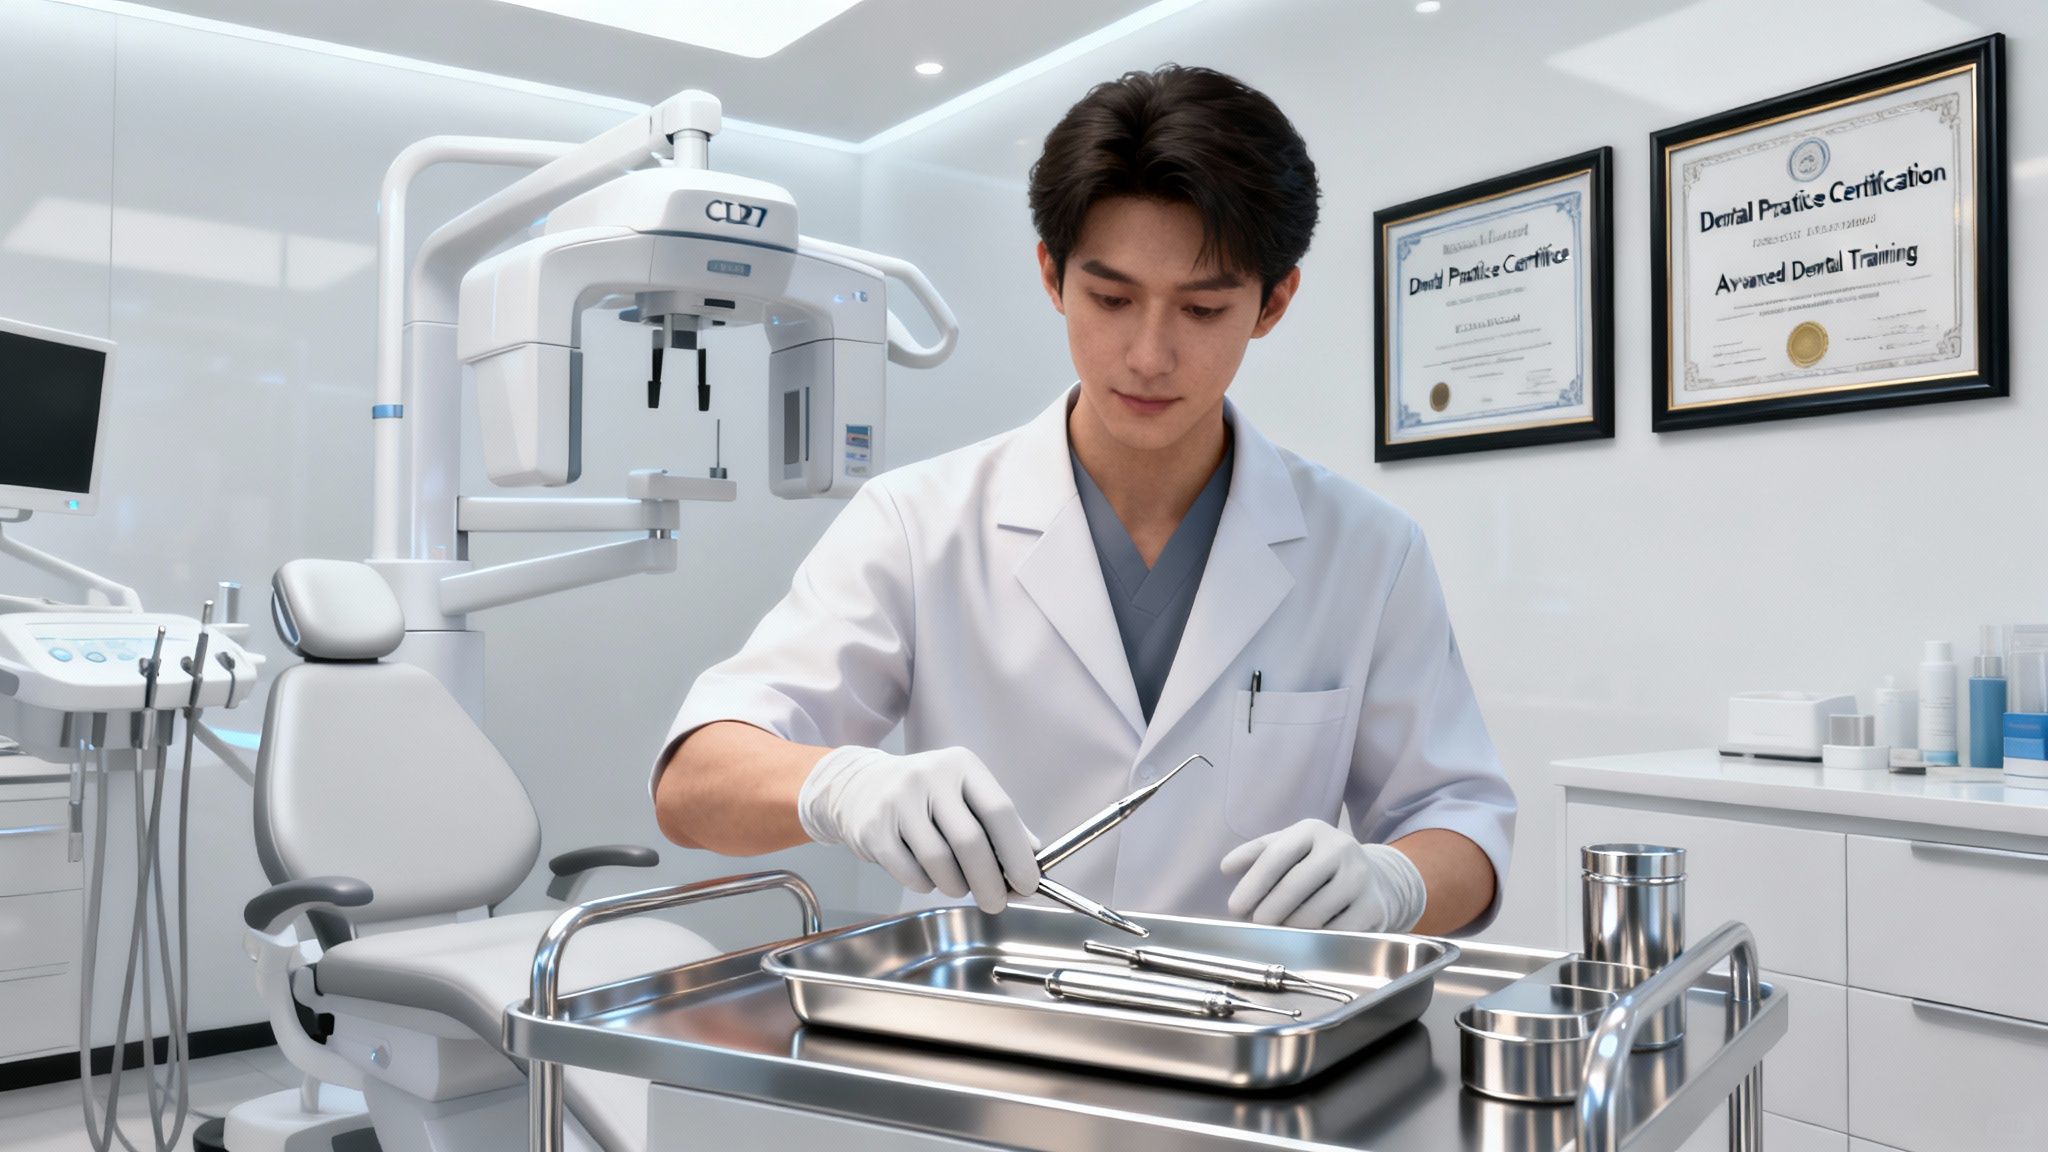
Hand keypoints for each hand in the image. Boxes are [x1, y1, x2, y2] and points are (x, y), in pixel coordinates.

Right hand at [799, 746, 1039, 913]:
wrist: (859, 786)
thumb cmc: (924, 794)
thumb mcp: (964, 793)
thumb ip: (999, 823)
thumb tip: (1034, 858)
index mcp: (962, 765)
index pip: (999, 811)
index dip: (1017, 853)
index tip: (1028, 884)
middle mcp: (930, 777)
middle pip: (970, 842)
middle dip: (989, 882)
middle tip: (995, 902)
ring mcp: (898, 801)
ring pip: (939, 863)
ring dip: (956, 886)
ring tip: (958, 884)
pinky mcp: (874, 829)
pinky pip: (911, 874)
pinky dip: (926, 885)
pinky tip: (928, 875)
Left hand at [1220, 820, 1427, 931]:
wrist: (1374, 876)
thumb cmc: (1317, 863)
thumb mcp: (1289, 847)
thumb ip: (1256, 854)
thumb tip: (1226, 867)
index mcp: (1312, 830)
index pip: (1276, 856)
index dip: (1253, 884)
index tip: (1235, 908)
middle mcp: (1339, 848)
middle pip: (1294, 887)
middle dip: (1268, 912)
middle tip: (1256, 925)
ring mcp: (1359, 877)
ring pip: (1313, 914)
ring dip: (1289, 929)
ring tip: (1281, 930)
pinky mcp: (1372, 906)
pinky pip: (1334, 932)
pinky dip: (1315, 939)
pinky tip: (1308, 936)